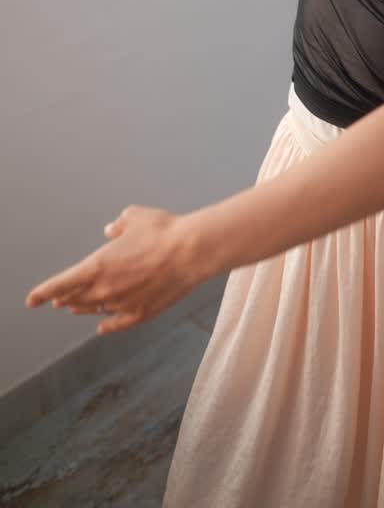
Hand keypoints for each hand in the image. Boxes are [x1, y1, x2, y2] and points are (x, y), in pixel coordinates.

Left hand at [24, 205, 197, 334]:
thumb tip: (112, 229)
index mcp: (98, 266)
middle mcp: (106, 289)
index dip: (43, 292)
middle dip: (66, 299)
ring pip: (96, 311)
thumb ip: (119, 224)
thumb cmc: (163, 231)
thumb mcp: (135, 217)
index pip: (62, 283)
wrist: (192, 251)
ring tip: (76, 308)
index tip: (31, 301)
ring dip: (84, 309)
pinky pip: (118, 324)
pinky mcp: (142, 313)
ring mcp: (123, 304)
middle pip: (77, 299)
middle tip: (58, 301)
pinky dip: (107, 325)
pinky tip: (102, 327)